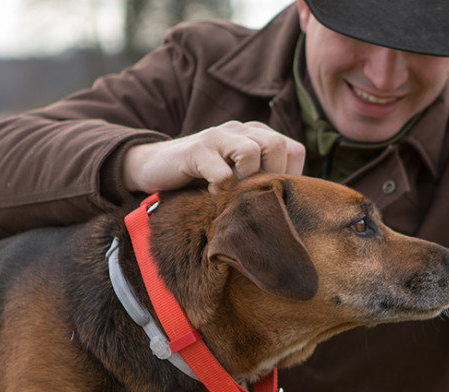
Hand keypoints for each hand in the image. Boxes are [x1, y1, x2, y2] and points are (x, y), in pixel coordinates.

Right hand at [123, 121, 305, 192]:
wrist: (154, 166)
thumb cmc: (202, 177)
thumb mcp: (238, 176)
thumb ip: (261, 180)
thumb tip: (290, 205)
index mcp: (256, 134)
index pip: (294, 150)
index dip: (290, 176)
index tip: (271, 196)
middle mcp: (241, 129)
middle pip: (277, 146)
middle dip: (270, 177)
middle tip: (251, 195)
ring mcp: (218, 136)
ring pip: (251, 152)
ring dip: (245, 180)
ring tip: (231, 193)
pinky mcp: (196, 150)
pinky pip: (221, 171)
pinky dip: (220, 189)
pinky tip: (210, 195)